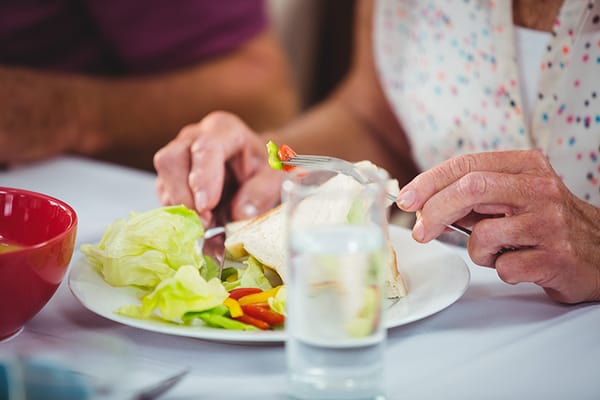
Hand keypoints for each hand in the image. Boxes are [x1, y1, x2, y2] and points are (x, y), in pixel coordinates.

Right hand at [154, 111, 281, 225]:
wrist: (254, 169)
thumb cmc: (263, 168)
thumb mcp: (274, 178)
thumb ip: (261, 193)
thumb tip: (239, 214)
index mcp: (223, 130)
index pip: (205, 147)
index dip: (202, 178)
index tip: (206, 206)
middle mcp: (193, 138)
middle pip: (170, 160)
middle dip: (184, 196)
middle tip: (205, 223)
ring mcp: (177, 158)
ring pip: (164, 183)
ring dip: (182, 211)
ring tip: (209, 229)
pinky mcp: (169, 180)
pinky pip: (165, 199)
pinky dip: (181, 218)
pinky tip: (202, 229)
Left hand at [396, 150, 599, 303]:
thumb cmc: (546, 222)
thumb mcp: (514, 195)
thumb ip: (474, 195)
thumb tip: (423, 203)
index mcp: (525, 166)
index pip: (466, 164)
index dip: (429, 182)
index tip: (406, 200)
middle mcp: (539, 188)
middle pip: (470, 189)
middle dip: (435, 211)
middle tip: (421, 231)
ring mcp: (549, 222)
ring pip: (482, 235)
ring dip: (476, 250)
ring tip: (498, 250)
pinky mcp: (555, 256)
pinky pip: (503, 266)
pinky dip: (500, 269)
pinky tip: (520, 262)